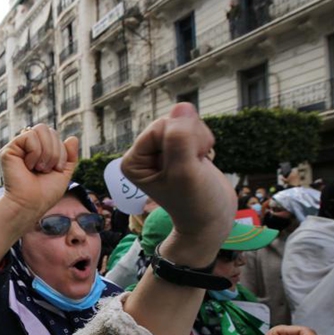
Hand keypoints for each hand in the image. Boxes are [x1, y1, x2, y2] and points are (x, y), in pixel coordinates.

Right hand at [0, 124, 78, 225]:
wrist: (31, 204)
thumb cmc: (45, 193)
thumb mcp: (63, 173)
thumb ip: (70, 156)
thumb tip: (72, 137)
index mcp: (39, 150)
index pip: (54, 135)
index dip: (61, 150)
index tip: (56, 169)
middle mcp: (27, 147)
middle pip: (48, 129)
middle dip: (55, 150)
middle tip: (47, 169)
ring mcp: (18, 147)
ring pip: (40, 129)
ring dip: (46, 152)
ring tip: (39, 168)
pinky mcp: (9, 150)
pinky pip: (29, 135)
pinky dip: (35, 152)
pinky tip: (28, 166)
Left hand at [121, 103, 235, 247]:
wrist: (213, 218)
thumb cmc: (196, 202)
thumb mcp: (185, 172)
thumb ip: (180, 139)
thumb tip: (181, 105)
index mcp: (133, 161)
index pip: (158, 128)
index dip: (180, 142)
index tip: (185, 166)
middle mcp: (143, 154)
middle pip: (171, 122)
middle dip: (191, 139)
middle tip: (194, 164)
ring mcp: (160, 150)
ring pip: (184, 122)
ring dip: (199, 139)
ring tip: (198, 163)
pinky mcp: (178, 146)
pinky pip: (193, 126)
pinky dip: (204, 141)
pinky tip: (201, 159)